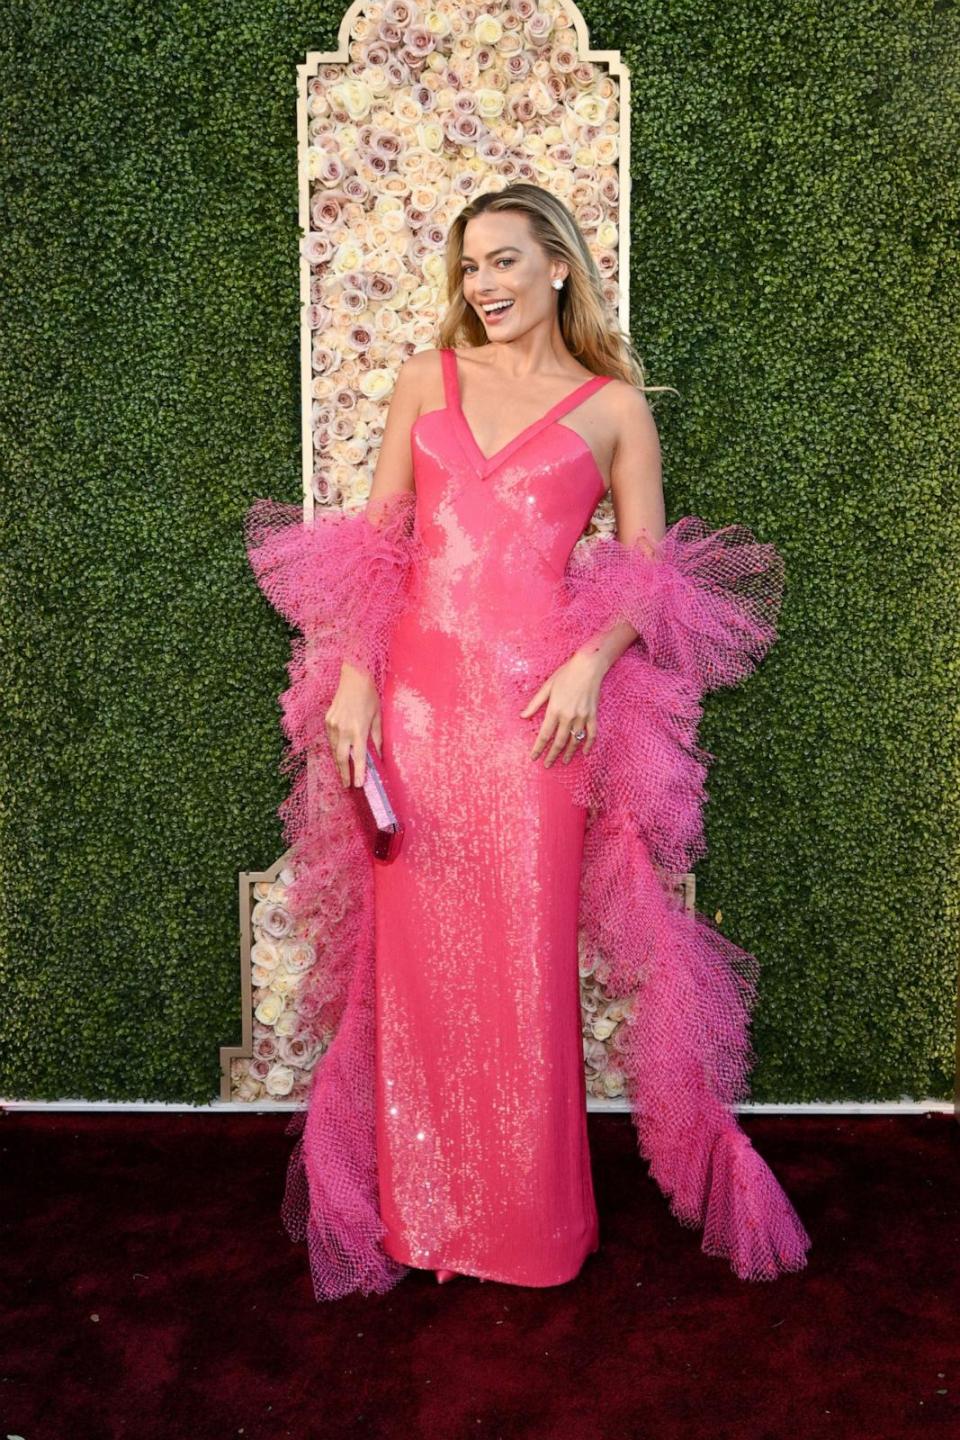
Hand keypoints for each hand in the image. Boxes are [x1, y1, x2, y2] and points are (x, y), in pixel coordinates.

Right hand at [325, 661, 382, 787]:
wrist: (353, 676)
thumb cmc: (369, 695)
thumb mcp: (377, 717)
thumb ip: (377, 738)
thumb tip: (379, 755)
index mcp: (359, 729)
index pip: (359, 757)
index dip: (358, 772)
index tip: (358, 785)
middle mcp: (344, 729)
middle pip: (342, 758)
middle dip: (344, 773)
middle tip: (348, 785)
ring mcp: (333, 725)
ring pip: (334, 750)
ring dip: (339, 762)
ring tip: (343, 773)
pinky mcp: (327, 720)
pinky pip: (331, 739)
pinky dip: (335, 749)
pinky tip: (339, 755)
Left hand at [519, 650, 606, 766]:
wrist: (588, 666)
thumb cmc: (566, 674)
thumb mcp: (547, 687)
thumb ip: (535, 703)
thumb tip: (522, 716)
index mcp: (555, 709)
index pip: (544, 734)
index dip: (539, 748)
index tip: (534, 758)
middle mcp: (568, 716)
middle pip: (559, 741)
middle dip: (552, 755)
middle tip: (547, 765)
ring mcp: (582, 716)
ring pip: (575, 740)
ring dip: (569, 753)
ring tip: (565, 762)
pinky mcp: (593, 715)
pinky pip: (591, 733)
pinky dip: (588, 744)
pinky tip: (585, 752)